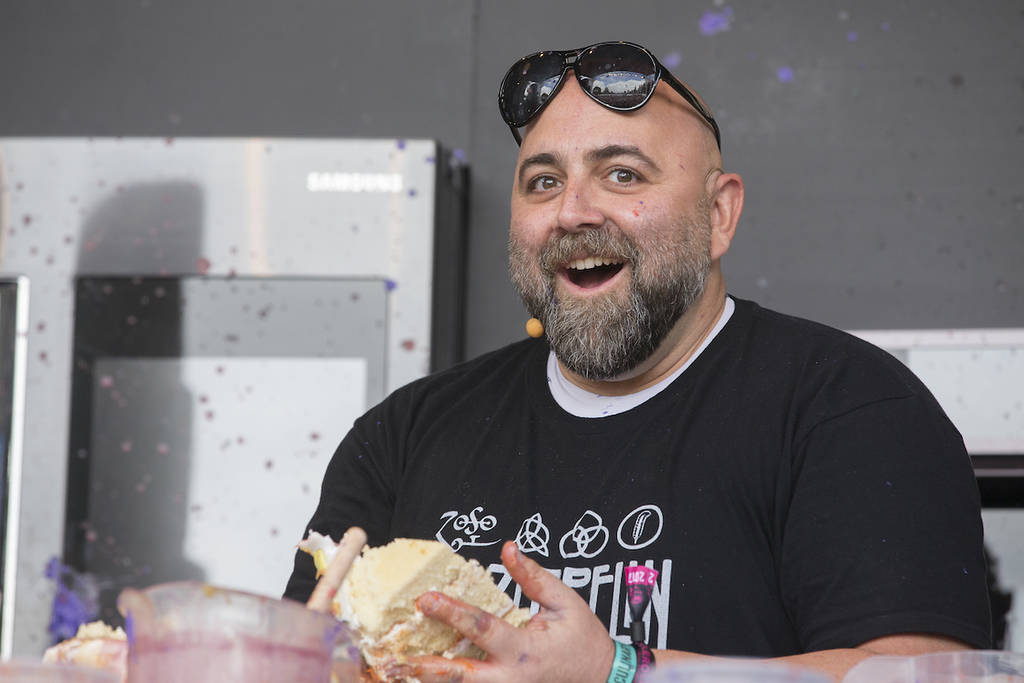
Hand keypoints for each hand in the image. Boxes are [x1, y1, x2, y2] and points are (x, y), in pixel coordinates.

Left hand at [387, 540, 614, 682]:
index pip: (482, 628)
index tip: (425, 599)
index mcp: (525, 649)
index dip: (452, 612)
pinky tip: (422, 679)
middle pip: (460, 676)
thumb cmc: (583, 639)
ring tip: (396, 672)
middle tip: (395, 659)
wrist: (603, 679)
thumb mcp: (565, 601)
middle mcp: (512, 678)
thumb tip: (508, 548)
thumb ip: (533, 576)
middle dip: (426, 668)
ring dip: (429, 682)